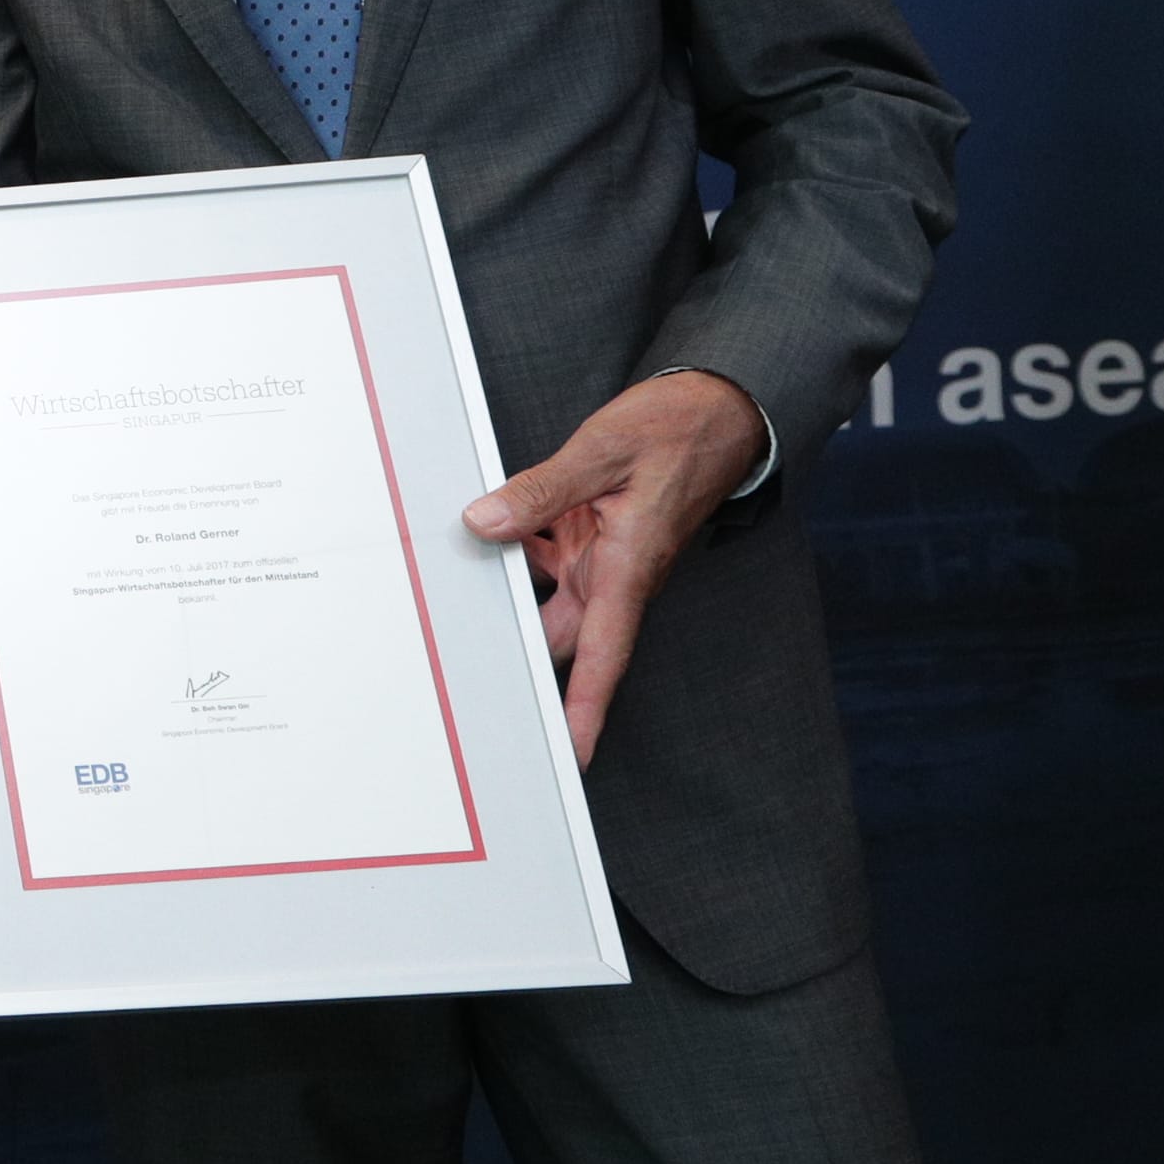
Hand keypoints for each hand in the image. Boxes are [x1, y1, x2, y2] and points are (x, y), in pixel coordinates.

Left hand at [463, 368, 765, 765]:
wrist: (716, 409)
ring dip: (504, 594)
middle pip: (558, 635)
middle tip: (461, 673)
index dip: (585, 710)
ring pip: (545, 597)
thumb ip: (540, 490)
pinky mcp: (591, 537)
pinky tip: (484, 526)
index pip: (603, 657)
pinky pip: (544, 558)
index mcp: (628, 569)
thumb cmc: (674, 431)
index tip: (570, 755)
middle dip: (516, 653)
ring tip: (447, 593)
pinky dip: (513, 547)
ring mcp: (602, 558)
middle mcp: (615, 575)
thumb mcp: (601, 451)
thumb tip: (483, 522)